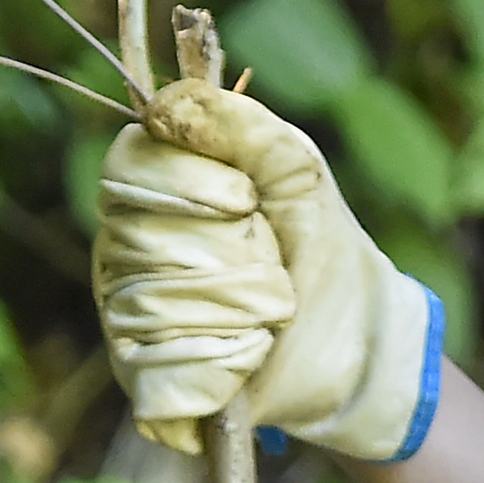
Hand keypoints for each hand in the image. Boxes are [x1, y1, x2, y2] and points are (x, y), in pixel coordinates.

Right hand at [91, 79, 441, 460]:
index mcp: (154, 189)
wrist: (358, 345)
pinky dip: (224, 359)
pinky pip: (158, 364)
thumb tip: (167, 104)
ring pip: (153, 300)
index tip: (247, 199)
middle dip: (229, 250)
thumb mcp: (299, 173)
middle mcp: (125, 248)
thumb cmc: (320, 248)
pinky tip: (252, 355)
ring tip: (272, 310)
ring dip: (238, 306)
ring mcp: (126, 315)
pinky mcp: (141, 378)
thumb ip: (245, 128)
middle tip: (274, 263)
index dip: (188, 181)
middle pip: (139, 233)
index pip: (129, 164)